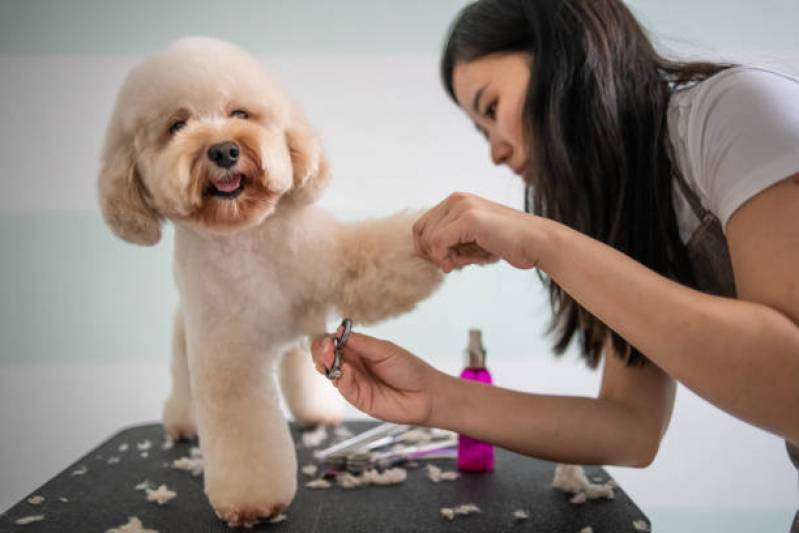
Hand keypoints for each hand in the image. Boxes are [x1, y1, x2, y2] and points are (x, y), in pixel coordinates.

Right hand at [310, 330, 440, 425]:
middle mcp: (352, 365)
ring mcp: (354, 382)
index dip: (327, 340)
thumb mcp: (386, 350)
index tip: (330, 339)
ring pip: (330, 373)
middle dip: (321, 351)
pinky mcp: (359, 398)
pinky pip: (344, 388)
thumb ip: (363, 343)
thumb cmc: (409, 369)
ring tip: (332, 358)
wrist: (426, 393)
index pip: (333, 342)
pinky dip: (342, 379)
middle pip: (325, 357)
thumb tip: (339, 331)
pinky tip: (346, 371)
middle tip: (327, 349)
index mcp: (358, 349)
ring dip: (327, 364)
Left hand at [413, 192, 543, 271]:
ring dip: (442, 258)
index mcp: (456, 201)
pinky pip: (438, 243)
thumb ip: (449, 240)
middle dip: (433, 254)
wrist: (536, 242)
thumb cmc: (507, 244)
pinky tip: (461, 264)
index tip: (445, 261)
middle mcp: (456, 199)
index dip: (428, 249)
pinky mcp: (469, 218)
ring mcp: (462, 206)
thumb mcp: (472, 239)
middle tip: (454, 264)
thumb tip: (424, 252)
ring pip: (429, 239)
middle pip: (420, 232)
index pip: (422, 226)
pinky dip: (444, 258)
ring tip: (465, 262)